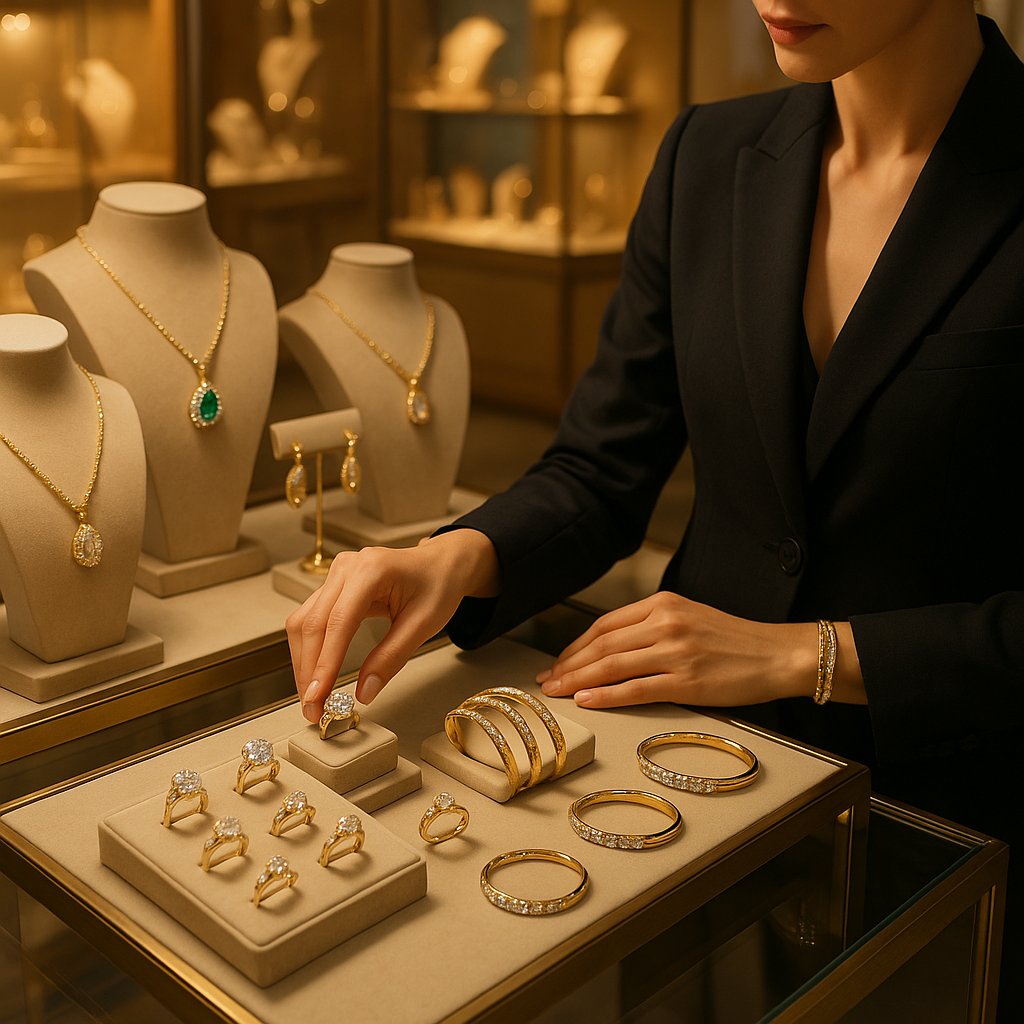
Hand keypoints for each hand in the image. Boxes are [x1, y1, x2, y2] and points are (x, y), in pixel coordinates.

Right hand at [286, 529, 498, 721]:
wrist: (441, 564)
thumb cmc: (437, 585)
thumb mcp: (424, 625)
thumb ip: (392, 658)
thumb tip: (364, 691)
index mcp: (372, 570)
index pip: (337, 623)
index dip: (324, 663)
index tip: (317, 696)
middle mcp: (346, 568)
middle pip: (312, 624)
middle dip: (308, 670)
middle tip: (313, 708)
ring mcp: (336, 574)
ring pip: (304, 622)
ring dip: (304, 662)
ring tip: (312, 697)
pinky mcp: (333, 586)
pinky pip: (311, 618)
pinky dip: (310, 649)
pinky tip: (315, 673)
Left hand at [536, 592, 821, 708]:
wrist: (779, 654)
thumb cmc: (736, 640)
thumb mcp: (690, 617)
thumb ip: (653, 626)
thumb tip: (612, 648)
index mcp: (663, 604)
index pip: (605, 625)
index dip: (576, 645)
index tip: (559, 662)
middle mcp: (665, 623)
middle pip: (602, 645)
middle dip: (568, 664)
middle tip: (546, 681)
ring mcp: (676, 652)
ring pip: (612, 666)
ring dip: (577, 680)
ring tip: (556, 693)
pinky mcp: (687, 682)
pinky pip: (636, 690)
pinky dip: (606, 696)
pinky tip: (587, 701)